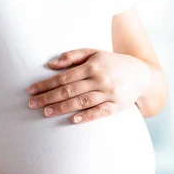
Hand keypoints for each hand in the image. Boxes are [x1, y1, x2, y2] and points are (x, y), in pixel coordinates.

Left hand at [28, 49, 150, 123]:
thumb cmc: (113, 63)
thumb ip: (73, 56)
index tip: (31, 91)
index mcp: (93, 65)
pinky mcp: (117, 106)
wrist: (142, 75)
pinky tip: (74, 120)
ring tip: (46, 112)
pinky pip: (100, 112)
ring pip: (82, 102)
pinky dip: (87, 116)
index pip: (64, 77)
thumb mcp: (95, 53)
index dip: (46, 84)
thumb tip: (51, 64)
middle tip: (32, 104)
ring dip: (62, 107)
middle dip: (49, 97)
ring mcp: (109, 93)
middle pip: (70, 90)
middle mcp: (100, 79)